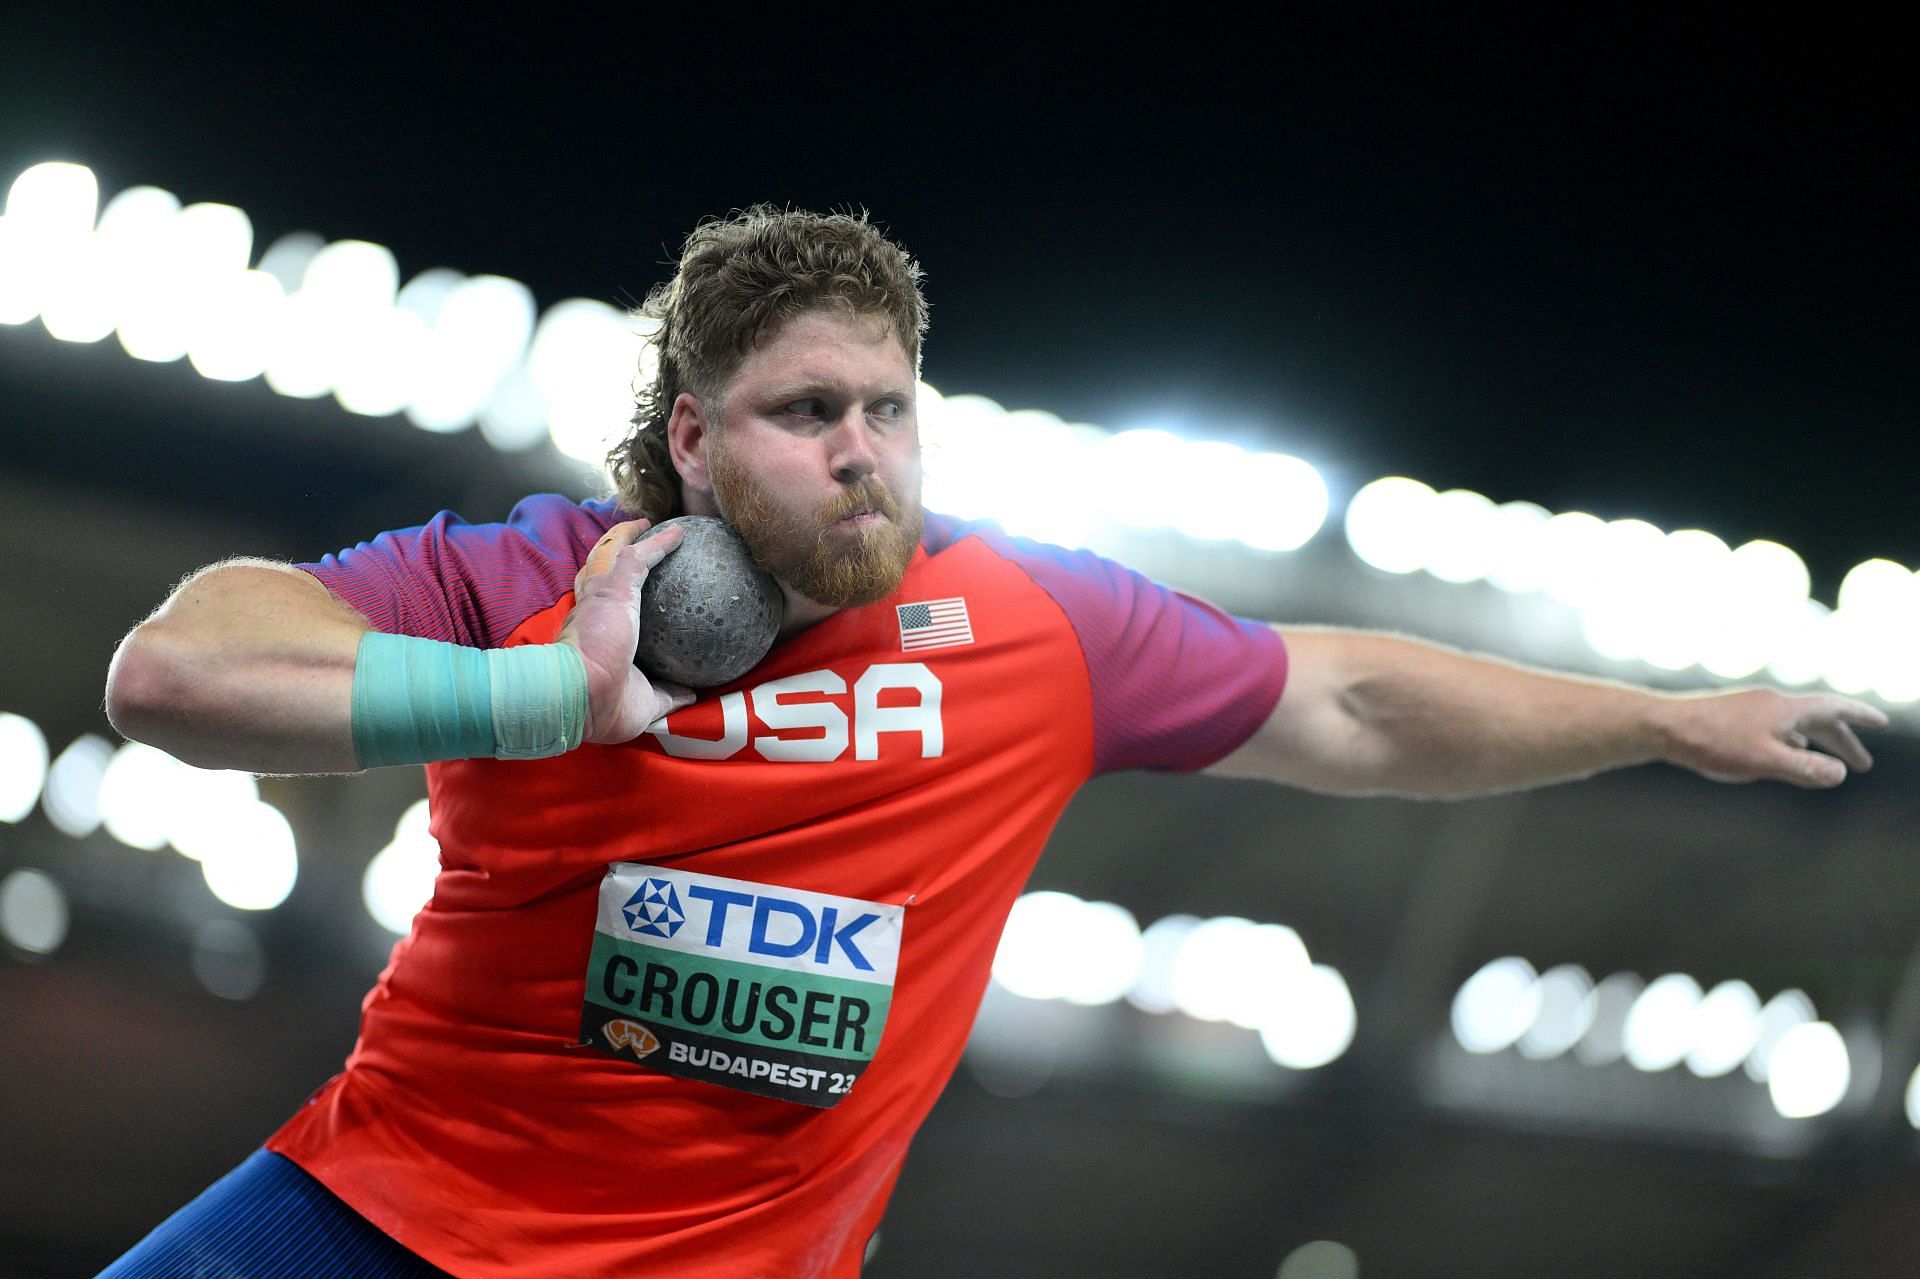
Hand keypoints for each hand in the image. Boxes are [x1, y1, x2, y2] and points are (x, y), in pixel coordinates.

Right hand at [559, 519, 696, 743]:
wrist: (579, 697)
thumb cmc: (604, 706)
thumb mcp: (643, 704)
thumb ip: (667, 695)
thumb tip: (691, 694)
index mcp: (591, 636)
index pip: (596, 606)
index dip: (605, 595)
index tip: (619, 595)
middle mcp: (590, 610)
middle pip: (596, 571)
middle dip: (608, 554)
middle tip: (627, 544)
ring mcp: (599, 595)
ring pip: (610, 553)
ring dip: (627, 537)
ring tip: (646, 525)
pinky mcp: (613, 588)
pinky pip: (640, 557)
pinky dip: (659, 544)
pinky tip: (679, 534)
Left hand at [1658, 688, 1888, 787]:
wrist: (1661, 727)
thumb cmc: (1711, 743)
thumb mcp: (1763, 761)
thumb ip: (1804, 769)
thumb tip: (1839, 774)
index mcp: (1785, 709)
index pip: (1834, 709)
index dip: (1860, 717)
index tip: (1881, 724)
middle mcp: (1771, 703)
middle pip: (1817, 719)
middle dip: (1842, 741)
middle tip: (1861, 764)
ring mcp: (1750, 709)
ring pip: (1794, 725)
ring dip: (1816, 743)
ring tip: (1830, 762)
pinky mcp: (1731, 717)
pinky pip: (1773, 728)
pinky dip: (1790, 742)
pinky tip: (1785, 753)